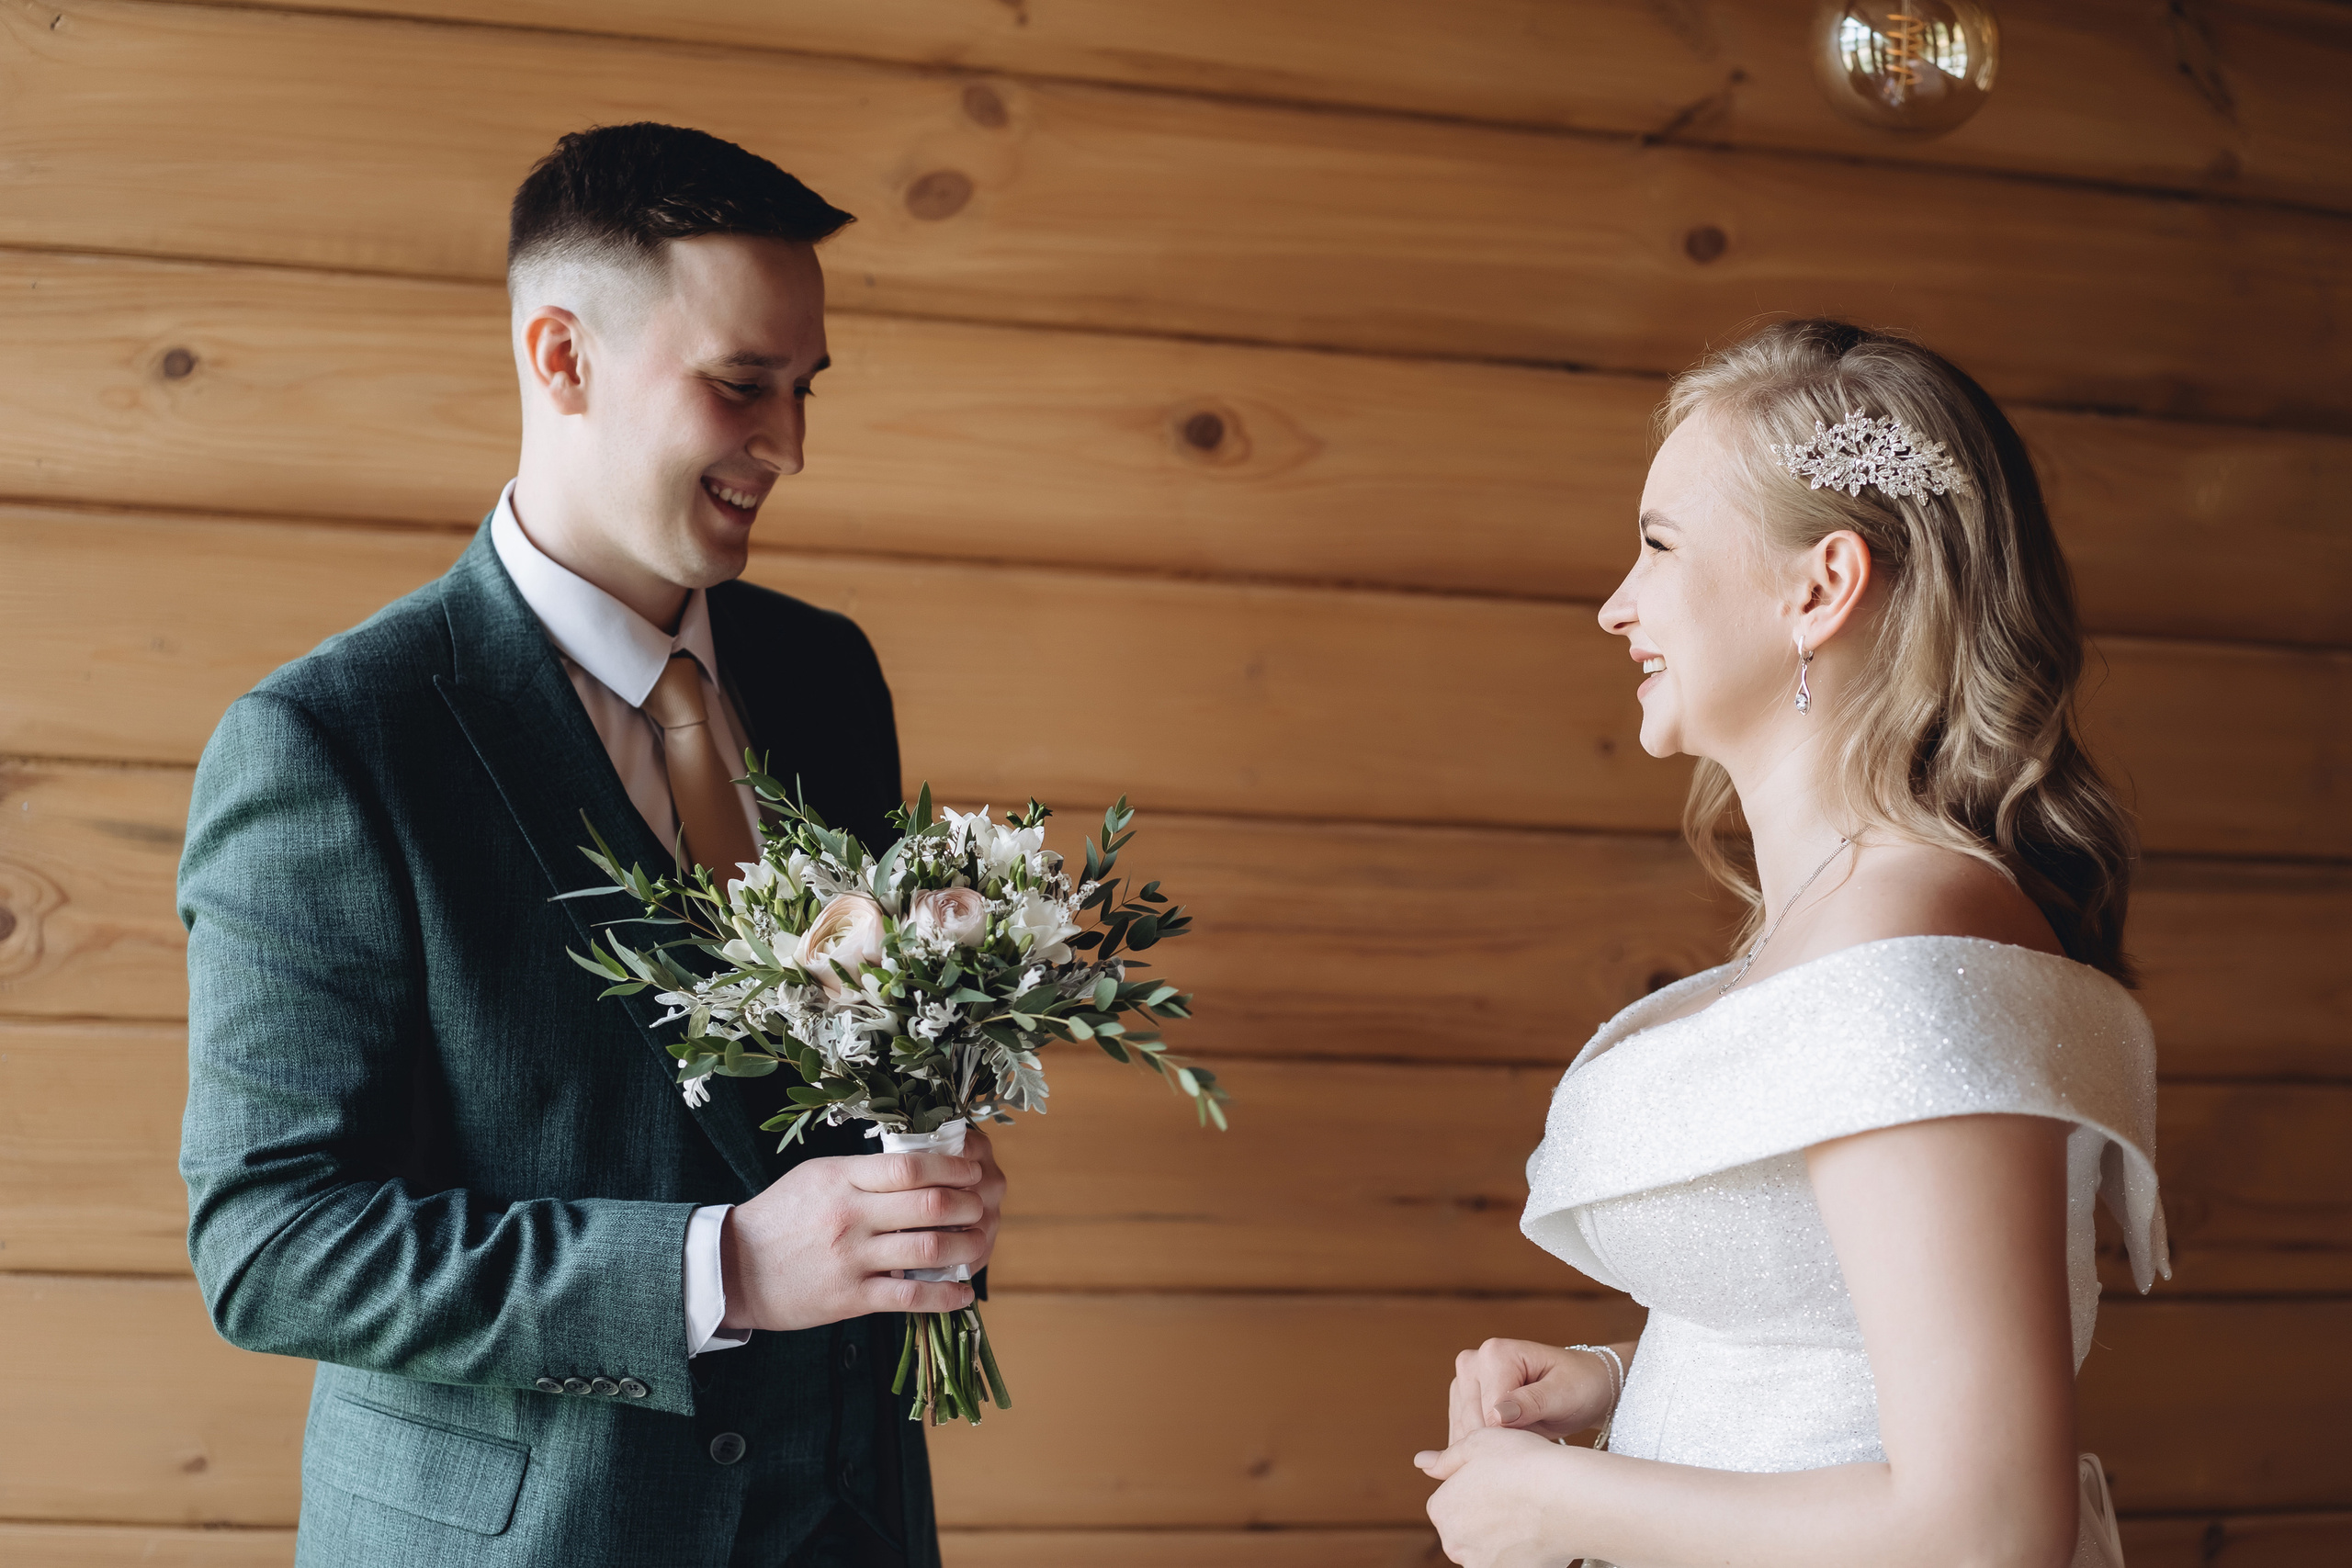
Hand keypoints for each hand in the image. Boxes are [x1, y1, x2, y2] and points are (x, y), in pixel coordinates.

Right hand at [718, 1130, 1006, 1330]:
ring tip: (978, 1244)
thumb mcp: (817, 1176)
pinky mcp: (850, 1298)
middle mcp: (850, 1216)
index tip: (972, 1170)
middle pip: (930, 1206)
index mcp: (842, 1179)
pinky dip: (945, 1297)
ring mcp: (852, 1259)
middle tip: (981, 1206)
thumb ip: (864, 1170)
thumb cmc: (781, 1216)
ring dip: (966, 1248)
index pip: (910, 1166)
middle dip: (968, 1205)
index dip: (952, 1167)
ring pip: (928, 1251)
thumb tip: (920, 1161)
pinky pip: (910, 1298)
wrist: (735, 1268)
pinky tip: (962, 1293)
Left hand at [1414, 1425, 1578, 1567]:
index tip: (1497, 1481)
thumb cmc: (1524, 1464)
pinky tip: (1538, 1534)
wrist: (1568, 1498)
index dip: (1474, 1489)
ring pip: (1488, 1549)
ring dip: (1502, 1538)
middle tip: (1515, 1497)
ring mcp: (1481, 1565)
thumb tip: (1421, 1462)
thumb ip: (1446, 1459)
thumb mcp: (1477, 1443)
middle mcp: (1454, 1544)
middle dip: (1484, 1517)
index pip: (1449, 1502)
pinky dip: (1521, 1554)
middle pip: (1466, 1529)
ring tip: (1529, 1516)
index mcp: (1442, 1510)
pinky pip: (1510, 1563)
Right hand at [1447, 1338, 1617, 1444]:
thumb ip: (1531, 1403)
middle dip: (1502, 1441)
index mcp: (1495, 1353)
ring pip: (1464, 1432)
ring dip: (1494, 1445)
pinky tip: (1509, 1441)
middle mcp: (1472, 1361)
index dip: (1514, 1436)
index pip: (1488, 1414)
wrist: (1584, 1384)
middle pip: (1472, 1424)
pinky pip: (1462, 1434)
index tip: (1541, 1436)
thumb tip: (1495, 1417)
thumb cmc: (1580, 1385)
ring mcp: (1464, 1380)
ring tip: (1527, 1435)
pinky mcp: (1462, 1398)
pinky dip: (1485, 1447)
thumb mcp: (1564, 1395)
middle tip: (1537, 1436)